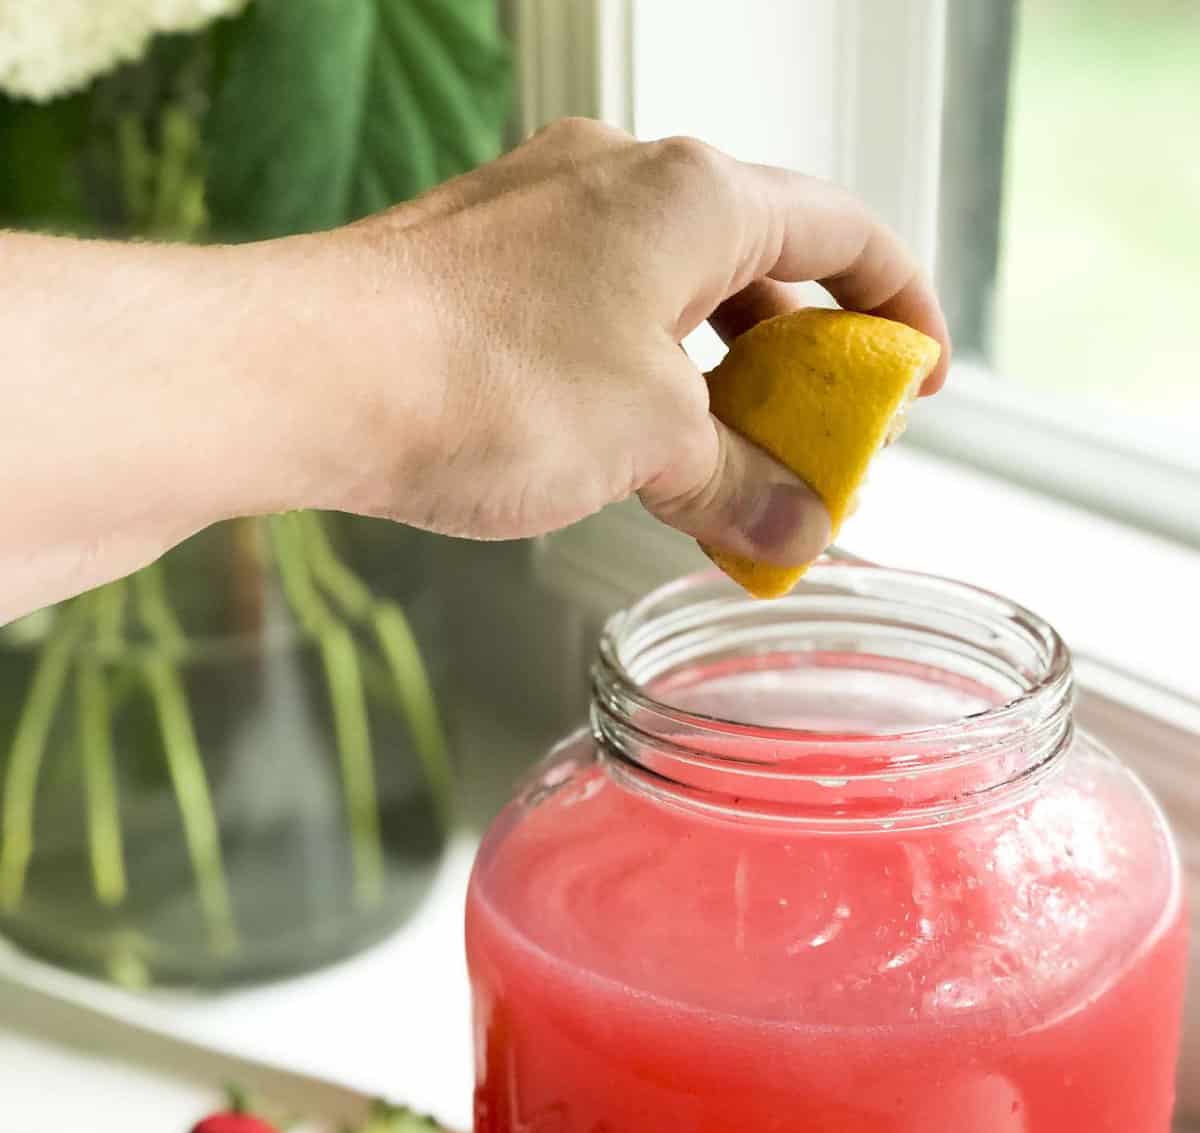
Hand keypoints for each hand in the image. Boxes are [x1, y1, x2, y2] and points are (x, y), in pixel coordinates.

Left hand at [323, 117, 949, 572]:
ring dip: (713, 384)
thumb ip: (739, 482)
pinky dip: (638, 381)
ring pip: (669, 295)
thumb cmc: (486, 379)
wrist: (309, 376)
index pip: (841, 228)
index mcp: (693, 193)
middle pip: (755, 261)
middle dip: (799, 364)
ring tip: (725, 472)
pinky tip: (629, 454)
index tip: (918, 379)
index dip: (898, 307)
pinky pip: (597, 315)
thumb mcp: (650, 441)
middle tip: (817, 447)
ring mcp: (543, 215)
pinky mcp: (480, 263)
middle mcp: (620, 180)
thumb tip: (796, 531)